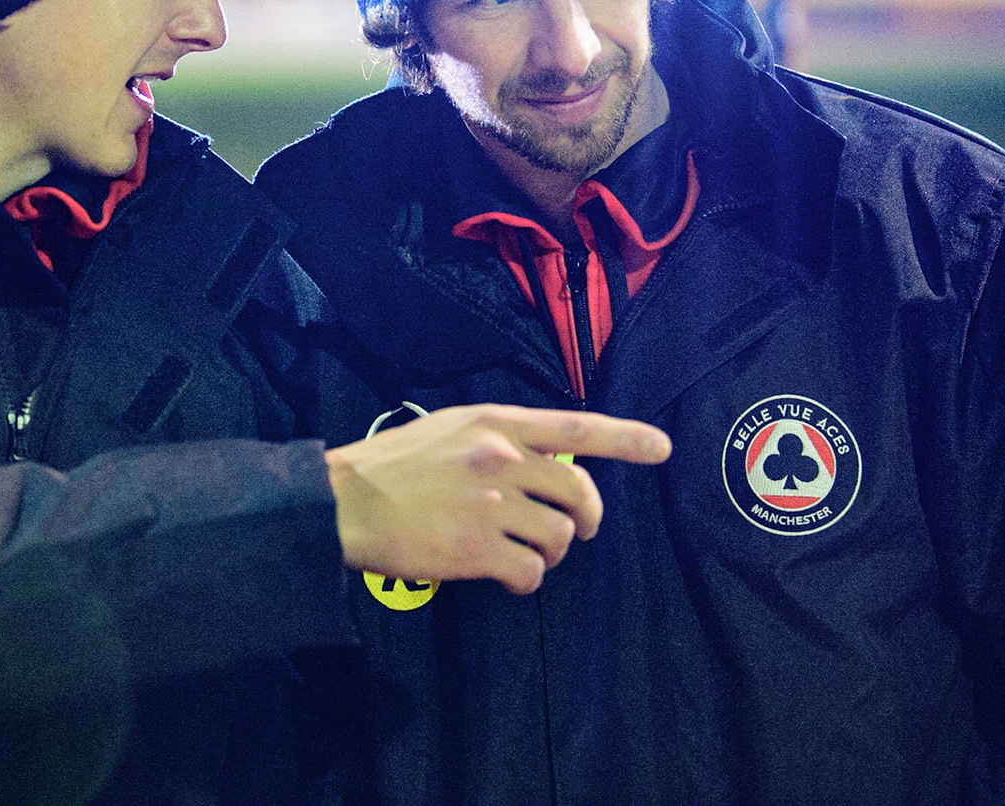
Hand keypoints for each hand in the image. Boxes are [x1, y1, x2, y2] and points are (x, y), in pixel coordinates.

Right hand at [325, 404, 670, 594]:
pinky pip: (531, 573)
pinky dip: (526, 580)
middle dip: (588, 518)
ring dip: (549, 552)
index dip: (625, 438)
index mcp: (494, 423)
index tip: (662, 447)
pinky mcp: (478, 548)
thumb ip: (496, 440)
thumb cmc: (389, 467)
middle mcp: (502, 458)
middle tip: (578, 531)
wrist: (343, 502)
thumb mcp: (447, 430)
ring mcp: (493, 504)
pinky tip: (505, 576)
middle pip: (580, 492)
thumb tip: (539, 465)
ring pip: (560, 536)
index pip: (576, 426)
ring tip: (520, 553)